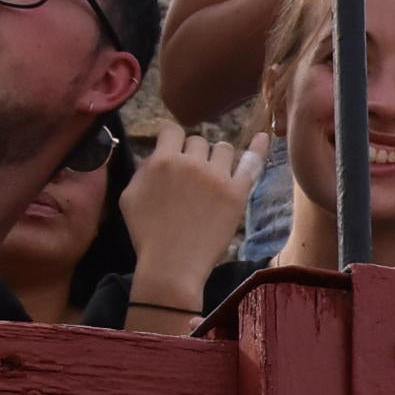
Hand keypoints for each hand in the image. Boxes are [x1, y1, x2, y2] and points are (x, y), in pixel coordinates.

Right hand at [120, 120, 265, 303]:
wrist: (172, 263)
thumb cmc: (146, 233)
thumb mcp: (129, 196)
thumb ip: (143, 169)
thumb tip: (156, 154)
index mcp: (163, 161)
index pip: (172, 130)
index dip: (172, 139)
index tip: (173, 150)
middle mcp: (192, 163)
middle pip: (198, 140)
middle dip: (193, 154)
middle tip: (189, 178)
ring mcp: (217, 177)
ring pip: (223, 148)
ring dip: (216, 157)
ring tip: (210, 176)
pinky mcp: (237, 193)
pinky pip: (252, 163)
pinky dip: (258, 148)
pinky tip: (264, 137)